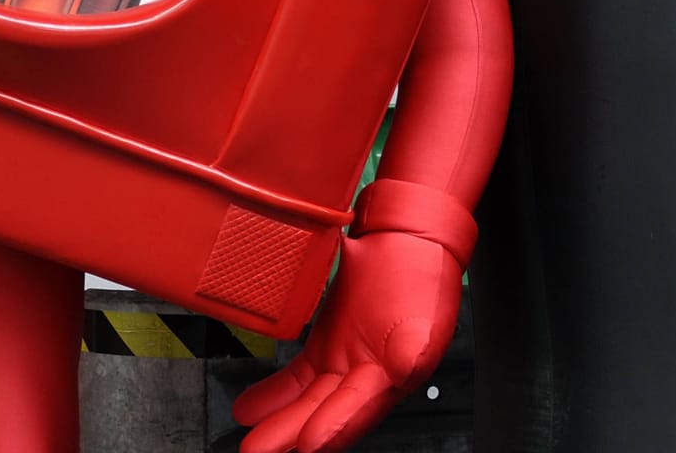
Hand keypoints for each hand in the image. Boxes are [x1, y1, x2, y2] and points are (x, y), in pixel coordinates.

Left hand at [233, 228, 461, 452]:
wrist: (406, 243)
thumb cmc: (424, 280)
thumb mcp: (425, 314)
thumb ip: (415, 348)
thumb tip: (405, 369)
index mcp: (391, 379)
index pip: (358, 407)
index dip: (334, 425)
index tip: (308, 443)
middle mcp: (364, 379)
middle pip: (324, 411)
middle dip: (291, 432)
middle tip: (260, 449)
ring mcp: (342, 363)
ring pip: (305, 399)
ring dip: (278, 420)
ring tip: (251, 437)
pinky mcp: (324, 347)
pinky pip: (295, 376)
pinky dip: (273, 394)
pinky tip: (250, 408)